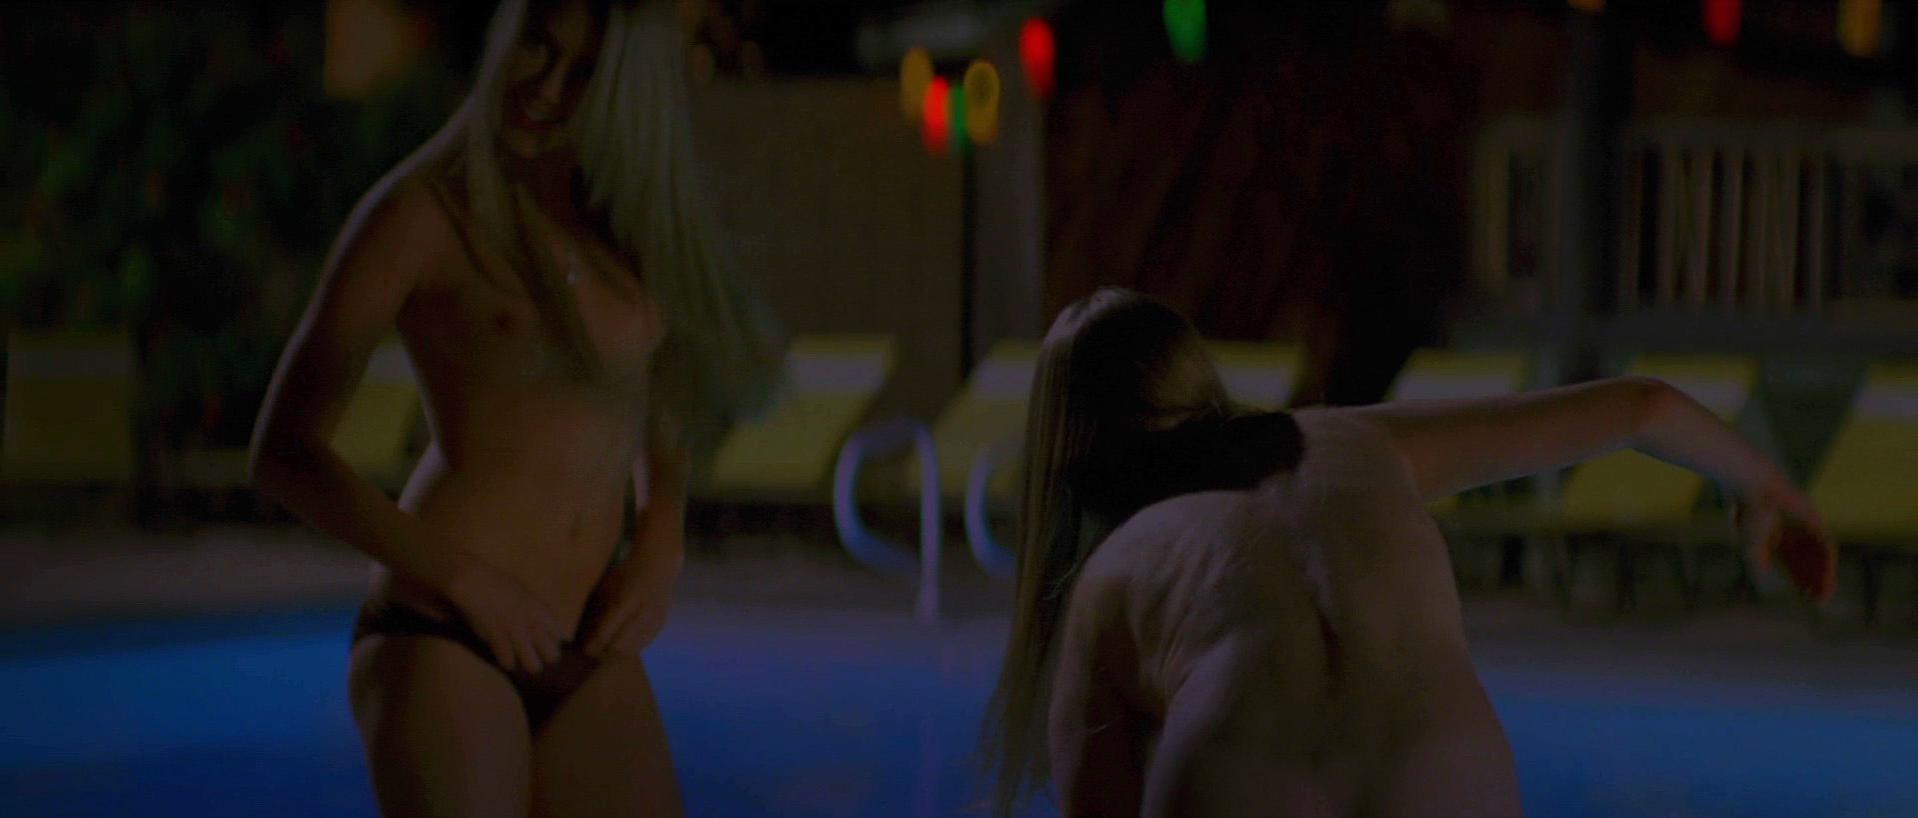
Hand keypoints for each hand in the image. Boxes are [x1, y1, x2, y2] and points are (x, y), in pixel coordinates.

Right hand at [441, 556, 569, 674]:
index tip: (548, 642)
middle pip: (552, 655)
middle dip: (546, 658)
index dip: (554, 641)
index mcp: (541, 611)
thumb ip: (537, 609)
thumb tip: (545, 622)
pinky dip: (507, 662)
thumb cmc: (500, 584)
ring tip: (523, 659)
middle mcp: (533, 625)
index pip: (559, 636)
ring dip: (529, 665)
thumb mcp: (526, 594)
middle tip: (538, 655)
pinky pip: (508, 662)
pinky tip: (505, 657)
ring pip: (532, 665)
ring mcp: (515, 634)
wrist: (475, 584)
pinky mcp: (497, 641)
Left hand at [581, 546, 680, 657]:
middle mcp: (642, 614)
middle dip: (603, 653)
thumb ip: (596, 612)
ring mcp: (654, 621)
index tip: (582, 649)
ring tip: (605, 650)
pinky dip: (630, 648)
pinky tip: (621, 645)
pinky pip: (642, 645)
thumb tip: (582, 637)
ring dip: (617, 654)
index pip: (604, 634)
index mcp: (625, 602)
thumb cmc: (625, 573)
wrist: (658, 565)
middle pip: (618, 647)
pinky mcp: (660, 625)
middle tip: (592, 652)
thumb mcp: (606, 588)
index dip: (592, 645)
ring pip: (631, 650)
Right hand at [1735, 478, 1836, 603]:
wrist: (1755, 487)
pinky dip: (1826, 562)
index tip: (1805, 596)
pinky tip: (1826, 576)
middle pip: (1809, 563)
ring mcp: (1806, 528)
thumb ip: (1757, 558)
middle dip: (1814, 581)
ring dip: (1824, 575)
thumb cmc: (1747, 512)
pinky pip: (1826, 546)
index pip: (1793, 564)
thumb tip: (1763, 573)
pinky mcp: (1814, 521)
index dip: (1799, 580)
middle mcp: (1795, 536)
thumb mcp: (1750, 541)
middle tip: (1818, 601)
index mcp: (1778, 540)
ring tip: (1825, 594)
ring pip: (1819, 557)